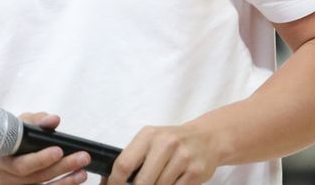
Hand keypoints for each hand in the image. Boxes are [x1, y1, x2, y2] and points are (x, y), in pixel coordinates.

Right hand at [0, 112, 90, 184]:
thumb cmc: (11, 137)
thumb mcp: (19, 124)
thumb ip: (36, 121)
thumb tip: (53, 120)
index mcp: (0, 157)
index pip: (19, 162)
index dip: (39, 159)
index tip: (59, 150)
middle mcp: (5, 176)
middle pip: (35, 176)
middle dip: (60, 166)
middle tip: (81, 157)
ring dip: (66, 180)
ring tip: (83, 171)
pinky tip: (76, 178)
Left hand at [104, 123, 219, 184]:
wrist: (207, 137)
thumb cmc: (172, 142)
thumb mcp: (151, 141)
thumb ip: (132, 159)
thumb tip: (107, 181)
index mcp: (148, 135)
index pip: (124, 164)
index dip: (114, 183)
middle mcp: (166, 144)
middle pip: (141, 182)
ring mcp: (182, 158)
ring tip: (158, 182)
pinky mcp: (196, 172)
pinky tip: (171, 183)